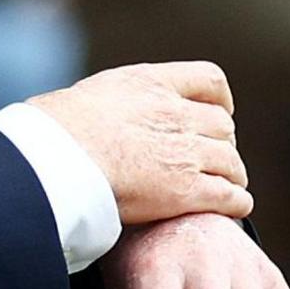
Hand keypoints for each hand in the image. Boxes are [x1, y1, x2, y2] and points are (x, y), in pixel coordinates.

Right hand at [26, 63, 251, 224]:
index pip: (208, 80)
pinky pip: (229, 196)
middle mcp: (175, 114)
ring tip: (226, 186)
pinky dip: (236, 203)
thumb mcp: (89, 96)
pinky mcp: (186, 192)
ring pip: (231, 161)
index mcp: (151, 84)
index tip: (219, 112)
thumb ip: (111, 102)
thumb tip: (95, 115)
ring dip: (231, 174)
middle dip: (222, 143)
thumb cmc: (53, 132)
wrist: (56, 159)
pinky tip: (232, 209)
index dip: (220, 100)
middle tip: (214, 159)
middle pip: (222, 125)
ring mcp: (185, 153)